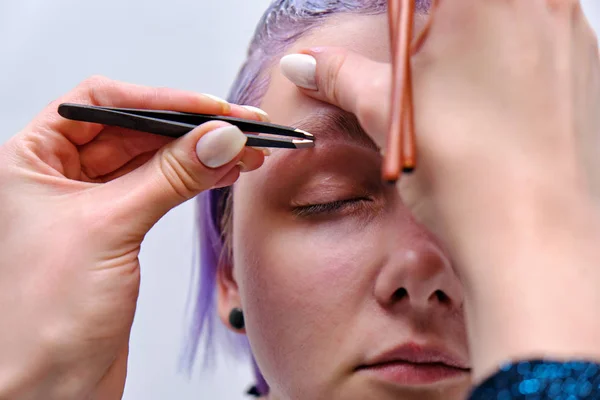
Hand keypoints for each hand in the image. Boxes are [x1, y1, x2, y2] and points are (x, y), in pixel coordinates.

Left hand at [0, 76, 265, 398]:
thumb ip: (170, 177)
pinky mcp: (118, 230)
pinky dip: (193, 179)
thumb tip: (218, 137)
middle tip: (239, 128)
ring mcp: (91, 203)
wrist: (48, 388)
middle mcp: (58, 176)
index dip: (159, 99)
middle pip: (134, 130)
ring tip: (244, 150)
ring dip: (198, 153)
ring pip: (152, 160)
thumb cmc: (42, 318)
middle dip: (188, 127)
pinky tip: (222, 172)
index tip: (209, 107)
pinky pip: (160, 189)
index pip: (101, 103)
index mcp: (31, 159)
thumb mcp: (109, 228)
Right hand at [282, 0, 599, 380]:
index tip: (401, 24)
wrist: (535, 236)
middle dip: (443, 22)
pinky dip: (513, 54)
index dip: (410, 12)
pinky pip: (544, 37)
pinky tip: (490, 104)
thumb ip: (340, 74)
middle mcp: (541, 4)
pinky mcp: (588, 70)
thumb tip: (306, 63)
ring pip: (515, 10)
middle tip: (424, 52)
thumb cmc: (469, 174)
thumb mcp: (386, 111)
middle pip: (474, 2)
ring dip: (478, 31)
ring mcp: (573, 34)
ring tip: (455, 82)